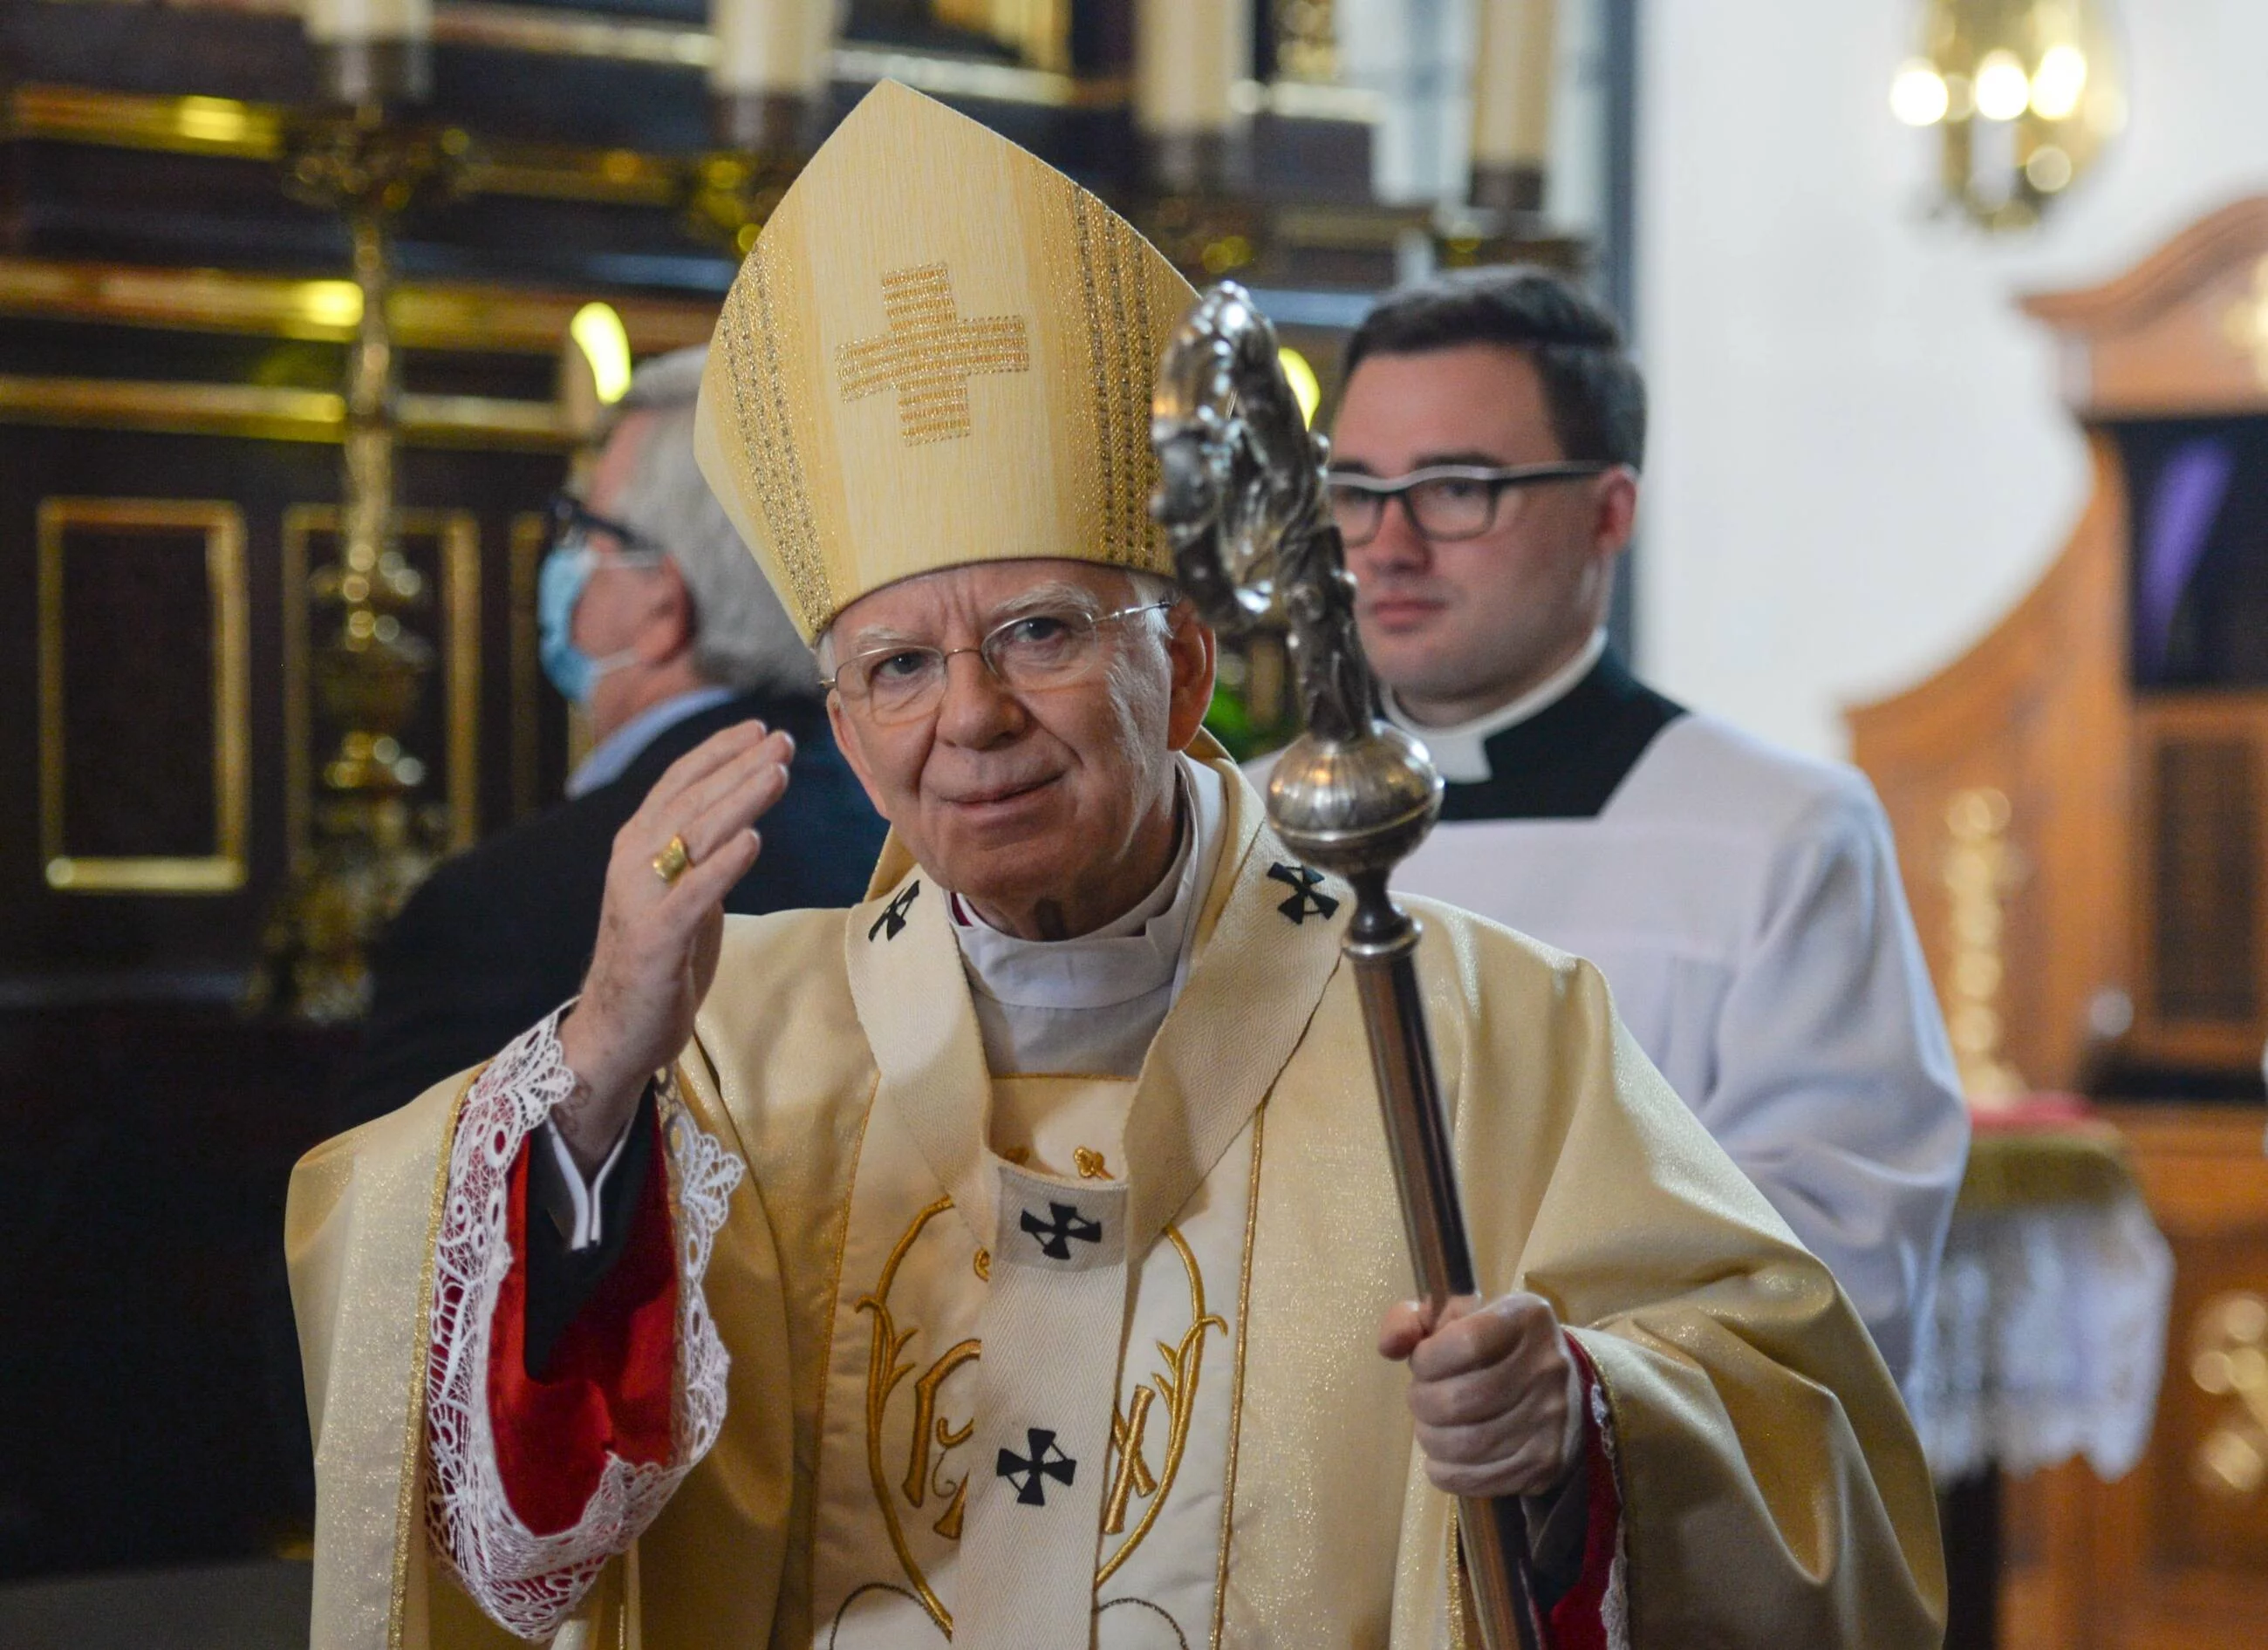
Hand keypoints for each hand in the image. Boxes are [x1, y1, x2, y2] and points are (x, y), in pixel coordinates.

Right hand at [555, 720, 795, 1168]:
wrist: (616, 1030)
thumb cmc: (658, 960)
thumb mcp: (684, 894)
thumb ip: (702, 857)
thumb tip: (741, 822)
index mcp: (638, 846)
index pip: (679, 784)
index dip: (718, 752)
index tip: (759, 727)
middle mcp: (634, 862)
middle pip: (693, 801)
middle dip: (740, 767)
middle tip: (783, 739)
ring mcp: (642, 899)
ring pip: (696, 837)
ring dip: (740, 800)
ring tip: (778, 771)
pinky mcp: (655, 938)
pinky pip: (694, 894)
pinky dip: (723, 865)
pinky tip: (753, 840)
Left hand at [1379, 1292, 1578, 1498]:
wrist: (1561, 1391)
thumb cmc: (1492, 1348)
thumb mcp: (1454, 1317)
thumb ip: (1410, 1321)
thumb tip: (1388, 1347)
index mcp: (1525, 1318)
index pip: (1465, 1343)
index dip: (1428, 1360)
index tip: (1421, 1364)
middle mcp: (1547, 1366)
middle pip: (1462, 1399)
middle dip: (1423, 1404)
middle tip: (1420, 1400)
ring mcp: (1551, 1419)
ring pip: (1469, 1444)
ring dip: (1431, 1440)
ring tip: (1430, 1428)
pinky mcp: (1546, 1463)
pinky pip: (1482, 1478)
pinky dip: (1448, 1473)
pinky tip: (1444, 1459)